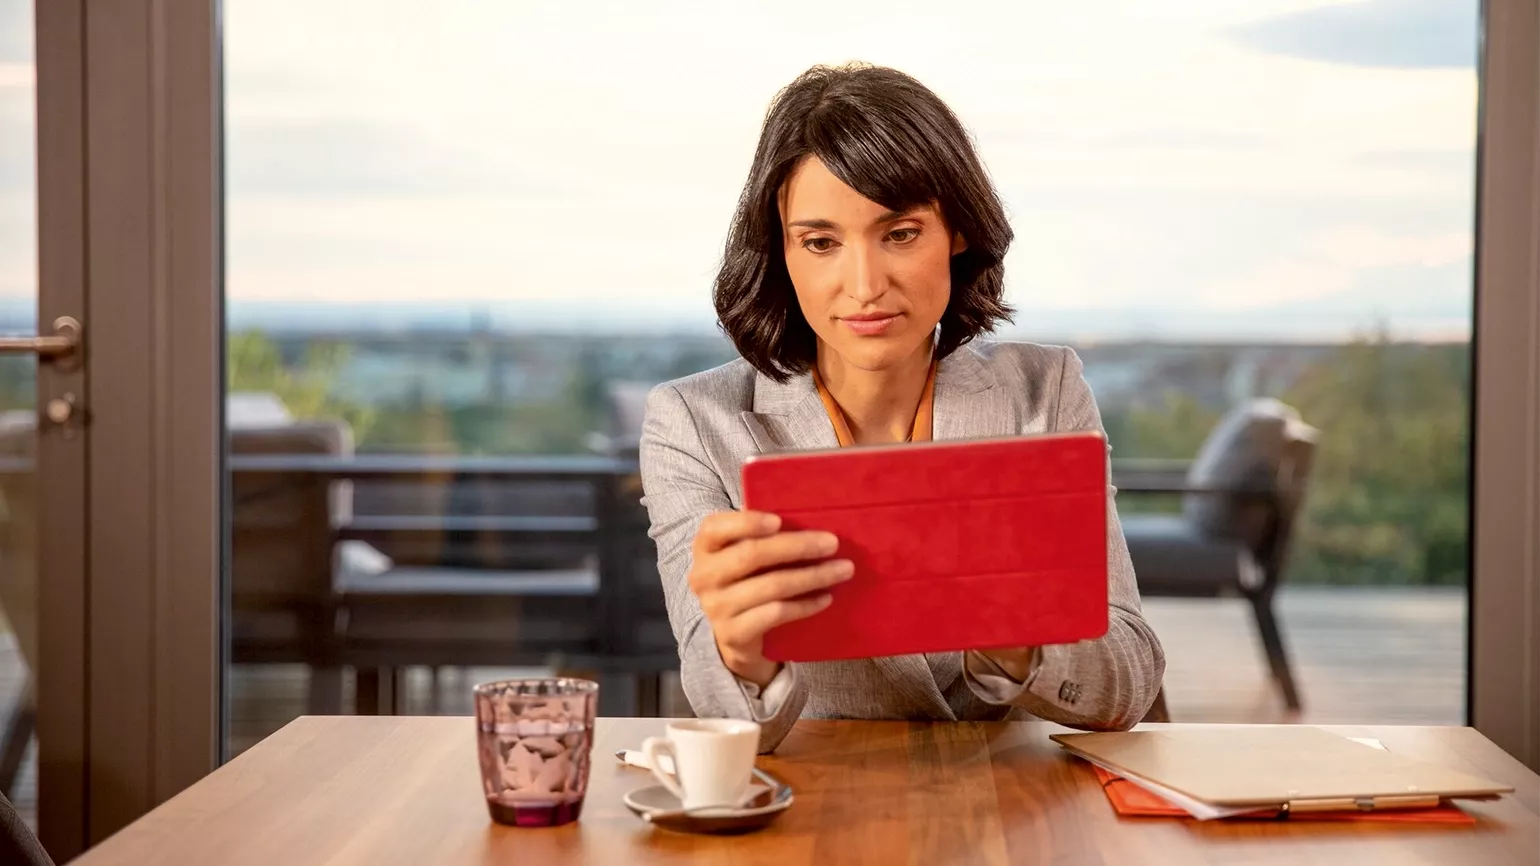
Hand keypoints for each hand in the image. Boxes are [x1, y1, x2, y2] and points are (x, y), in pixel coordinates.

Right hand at [688, 510, 852, 686]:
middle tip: (832, 543)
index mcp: (705, 547)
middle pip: (751, 554)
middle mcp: (704, 576)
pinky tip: (826, 598)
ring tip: (842, 570)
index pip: (715, 528)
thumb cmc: (746, 580)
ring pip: (771, 586)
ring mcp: (716, 608)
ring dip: (812, 576)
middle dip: (797, 546)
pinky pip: (776, 614)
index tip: (780, 520)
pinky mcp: (734, 634)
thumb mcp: (744, 553)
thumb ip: (760, 534)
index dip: (747, 522)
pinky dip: (805, 605)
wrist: (734, 635)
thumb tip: (805, 514)